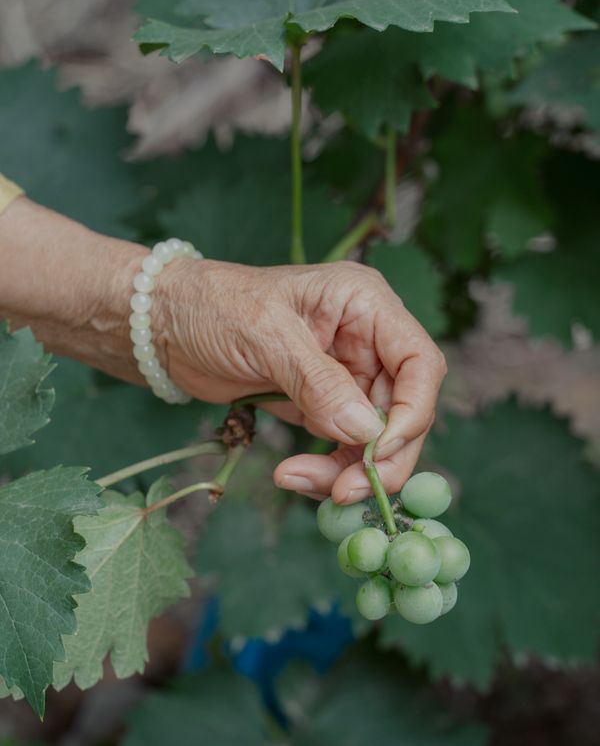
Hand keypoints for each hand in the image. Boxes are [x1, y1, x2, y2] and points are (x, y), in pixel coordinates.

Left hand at [155, 259, 446, 502]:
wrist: (168, 326)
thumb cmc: (212, 306)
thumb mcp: (264, 334)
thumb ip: (317, 381)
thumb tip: (366, 432)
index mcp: (364, 305)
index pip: (419, 361)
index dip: (412, 410)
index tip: (380, 450)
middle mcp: (365, 340)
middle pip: (403, 409)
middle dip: (381, 456)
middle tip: (346, 492)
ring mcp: (345, 375)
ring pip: (374, 437)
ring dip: (349, 470)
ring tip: (302, 484)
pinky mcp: (322, 405)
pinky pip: (342, 447)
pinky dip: (326, 469)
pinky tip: (293, 477)